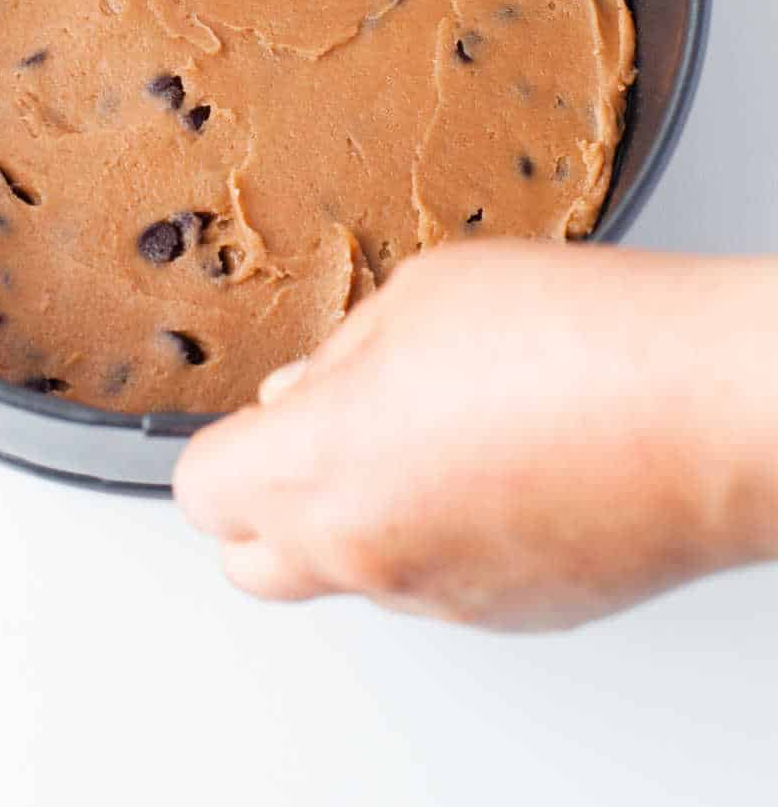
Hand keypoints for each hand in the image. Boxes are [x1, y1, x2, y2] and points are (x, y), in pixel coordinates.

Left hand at [172, 242, 777, 629]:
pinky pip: (434, 585)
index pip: (203, 489)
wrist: (707, 410)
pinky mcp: (510, 616)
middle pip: (254, 564)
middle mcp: (368, 554)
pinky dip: (438, 538)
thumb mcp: (417, 294)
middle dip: (267, 503)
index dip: (224, 444)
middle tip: (320, 434)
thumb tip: (303, 393)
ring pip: (351, 574)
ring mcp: (441, 597)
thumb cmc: (575, 338)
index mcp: (322, 467)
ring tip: (436, 430)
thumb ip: (338, 355)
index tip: (258, 415)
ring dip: (361, 516)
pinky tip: (495, 464)